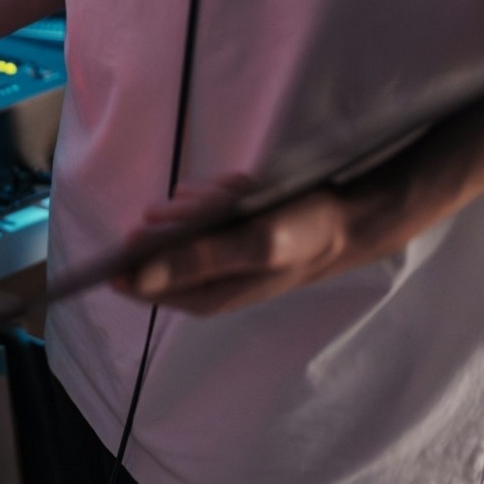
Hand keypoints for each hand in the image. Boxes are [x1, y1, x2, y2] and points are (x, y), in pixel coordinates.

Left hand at [109, 174, 373, 315]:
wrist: (356, 213)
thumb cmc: (307, 232)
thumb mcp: (253, 244)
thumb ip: (196, 260)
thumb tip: (138, 278)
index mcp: (210, 296)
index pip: (145, 287)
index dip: (130, 262)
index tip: (127, 238)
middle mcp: (211, 279)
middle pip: (163, 248)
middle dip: (181, 218)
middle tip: (201, 203)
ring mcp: (222, 254)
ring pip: (185, 221)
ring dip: (204, 202)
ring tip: (235, 192)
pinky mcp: (233, 231)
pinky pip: (207, 208)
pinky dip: (220, 194)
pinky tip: (241, 187)